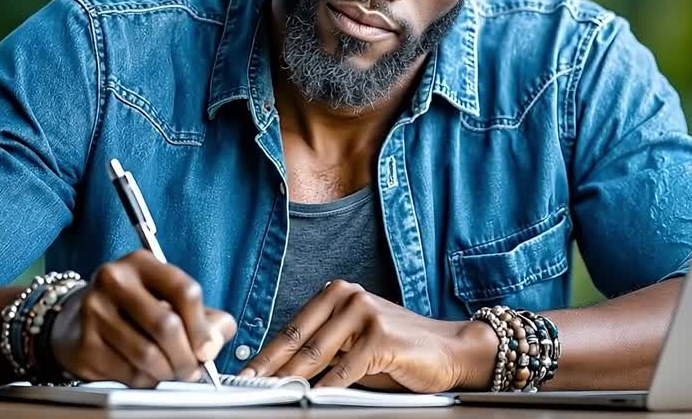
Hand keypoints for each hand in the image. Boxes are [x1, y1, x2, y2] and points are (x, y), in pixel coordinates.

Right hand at [48, 250, 236, 386]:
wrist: (76, 320)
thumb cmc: (133, 309)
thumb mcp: (168, 299)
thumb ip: (203, 316)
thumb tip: (214, 341)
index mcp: (142, 263)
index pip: (185, 291)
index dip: (202, 327)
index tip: (208, 348)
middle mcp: (114, 280)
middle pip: (166, 326)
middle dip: (187, 357)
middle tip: (192, 370)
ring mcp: (94, 310)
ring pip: (147, 355)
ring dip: (167, 372)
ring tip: (171, 372)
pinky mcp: (83, 343)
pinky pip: (127, 372)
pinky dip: (145, 380)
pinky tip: (146, 373)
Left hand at [239, 280, 496, 392]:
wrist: (448, 349)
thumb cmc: (396, 350)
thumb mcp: (352, 345)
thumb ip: (321, 349)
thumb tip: (277, 369)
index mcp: (336, 293)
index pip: (291, 329)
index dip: (265, 355)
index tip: (244, 375)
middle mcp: (348, 296)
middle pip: (299, 340)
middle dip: (270, 368)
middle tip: (247, 387)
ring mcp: (366, 313)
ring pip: (318, 354)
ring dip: (291, 379)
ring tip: (272, 394)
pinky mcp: (382, 337)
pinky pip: (346, 370)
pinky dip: (327, 388)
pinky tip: (312, 398)